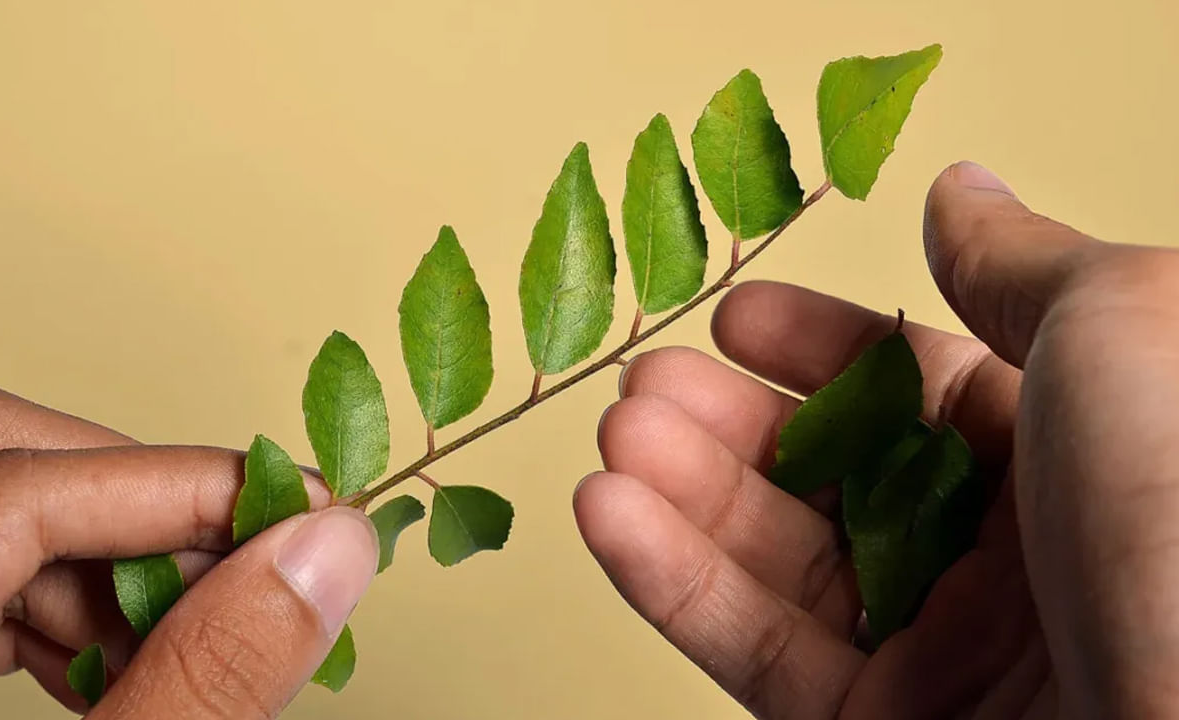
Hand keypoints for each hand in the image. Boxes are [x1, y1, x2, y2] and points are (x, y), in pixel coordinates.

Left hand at [0, 381, 377, 718]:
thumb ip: (199, 685)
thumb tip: (323, 560)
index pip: (9, 490)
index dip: (178, 491)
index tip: (296, 517)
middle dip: (135, 505)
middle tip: (245, 570)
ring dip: (103, 560)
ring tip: (191, 642)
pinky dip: (53, 601)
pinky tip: (120, 666)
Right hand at [576, 162, 1178, 718]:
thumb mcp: (1123, 334)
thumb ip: (1021, 267)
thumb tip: (959, 192)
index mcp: (1075, 453)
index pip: (916, 388)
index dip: (818, 346)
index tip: (737, 321)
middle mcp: (1008, 555)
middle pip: (832, 474)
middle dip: (727, 420)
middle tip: (648, 383)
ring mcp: (942, 654)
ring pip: (780, 563)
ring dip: (681, 492)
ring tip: (619, 436)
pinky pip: (760, 654)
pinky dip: (672, 584)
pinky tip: (611, 515)